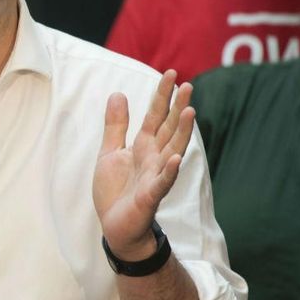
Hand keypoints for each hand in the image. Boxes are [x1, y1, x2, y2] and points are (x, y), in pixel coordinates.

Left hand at [93, 70, 193, 259]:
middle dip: (178, 108)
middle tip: (188, 85)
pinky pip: (162, 182)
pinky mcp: (150, 195)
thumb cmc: (115, 190)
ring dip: (182, 133)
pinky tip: (175, 158)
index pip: (155, 116)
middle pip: (168, 129)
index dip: (162, 96)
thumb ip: (116, 126)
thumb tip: (118, 94)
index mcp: (143, 146)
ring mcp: (155, 176)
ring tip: (190, 112)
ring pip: (172, 150)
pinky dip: (169, 171)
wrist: (115, 226)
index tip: (171, 74)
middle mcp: (154, 158)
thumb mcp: (109, 152)